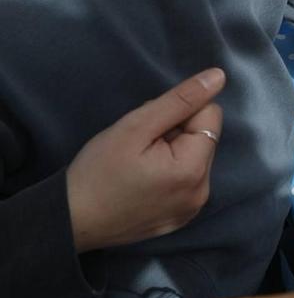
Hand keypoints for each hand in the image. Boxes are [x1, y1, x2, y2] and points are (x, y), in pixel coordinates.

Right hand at [66, 70, 225, 253]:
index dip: (179, 113)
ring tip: (138, 165)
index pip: (209, 115)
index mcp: (194, 170)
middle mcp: (201, 193)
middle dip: (175, 133)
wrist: (70, 220)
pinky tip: (141, 182)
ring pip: (193, 158)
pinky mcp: (178, 219)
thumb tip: (218, 77)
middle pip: (202, 138)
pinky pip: (185, 181)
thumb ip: (181, 100)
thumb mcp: (136, 126)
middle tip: (138, 147)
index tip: (149, 130)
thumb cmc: (98, 171)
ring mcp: (190, 210)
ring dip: (171, 152)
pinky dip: (168, 173)